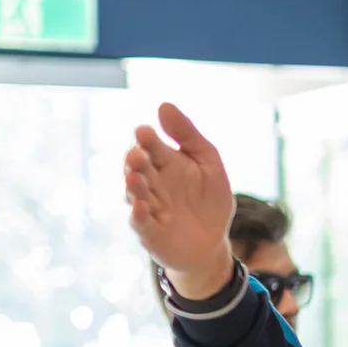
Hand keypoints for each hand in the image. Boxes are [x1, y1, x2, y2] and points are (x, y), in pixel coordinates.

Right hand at [124, 103, 236, 298]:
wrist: (213, 241)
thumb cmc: (208, 199)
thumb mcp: (207, 162)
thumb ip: (187, 135)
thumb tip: (164, 105)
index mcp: (164, 164)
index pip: (151, 148)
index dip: (147, 140)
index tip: (145, 131)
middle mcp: (151, 184)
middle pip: (138, 170)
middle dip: (136, 162)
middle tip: (138, 153)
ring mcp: (148, 208)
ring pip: (135, 194)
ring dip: (134, 186)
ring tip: (135, 176)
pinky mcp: (150, 232)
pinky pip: (140, 223)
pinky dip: (138, 215)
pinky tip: (140, 206)